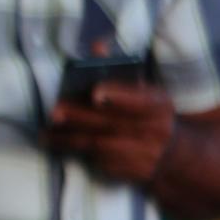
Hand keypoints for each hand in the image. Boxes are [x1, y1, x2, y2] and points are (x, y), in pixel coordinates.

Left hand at [47, 82, 175, 186]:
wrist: (173, 156)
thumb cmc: (149, 115)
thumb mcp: (144, 92)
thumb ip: (119, 70)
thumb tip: (97, 46)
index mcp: (159, 105)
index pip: (140, 100)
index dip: (118, 96)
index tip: (95, 93)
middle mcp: (156, 130)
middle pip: (112, 123)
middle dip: (80, 117)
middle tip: (54, 112)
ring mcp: (146, 154)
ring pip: (102, 145)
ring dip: (70, 139)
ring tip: (46, 134)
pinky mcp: (133, 173)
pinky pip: (101, 162)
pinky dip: (79, 153)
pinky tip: (60, 146)